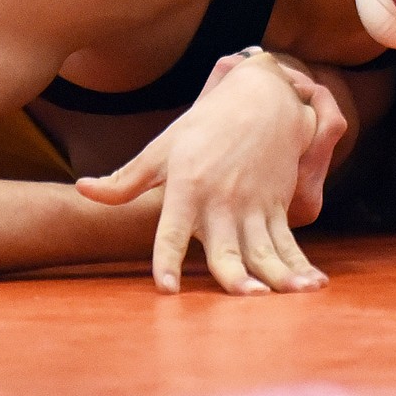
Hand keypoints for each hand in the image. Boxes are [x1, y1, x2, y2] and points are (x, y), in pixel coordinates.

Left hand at [75, 51, 345, 294]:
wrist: (260, 97)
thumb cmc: (204, 126)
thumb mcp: (163, 147)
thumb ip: (124, 179)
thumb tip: (82, 189)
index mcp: (187, 187)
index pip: (172, 230)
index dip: (168, 258)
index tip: (166, 287)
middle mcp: (221, 200)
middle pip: (226, 247)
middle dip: (235, 275)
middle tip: (244, 298)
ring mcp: (252, 204)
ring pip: (264, 249)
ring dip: (278, 275)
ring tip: (289, 295)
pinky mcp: (276, 206)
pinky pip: (289, 241)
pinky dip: (301, 264)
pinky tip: (313, 285)